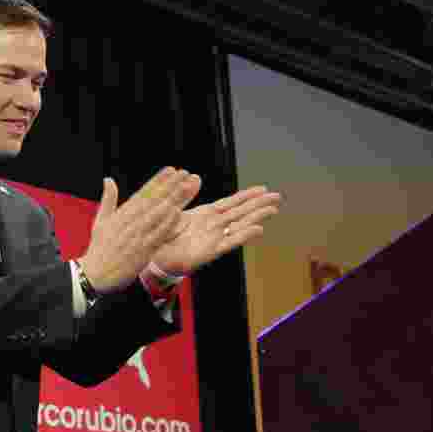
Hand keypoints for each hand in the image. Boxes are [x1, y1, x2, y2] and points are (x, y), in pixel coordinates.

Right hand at [79, 168, 201, 293]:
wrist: (94, 274)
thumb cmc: (99, 249)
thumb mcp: (100, 221)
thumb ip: (108, 200)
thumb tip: (108, 179)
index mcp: (121, 214)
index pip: (143, 194)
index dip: (158, 181)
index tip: (171, 170)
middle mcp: (129, 223)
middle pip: (154, 200)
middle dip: (170, 186)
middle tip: (185, 174)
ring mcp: (136, 236)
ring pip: (158, 214)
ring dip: (174, 200)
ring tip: (187, 187)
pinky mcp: (142, 251)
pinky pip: (157, 235)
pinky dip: (168, 224)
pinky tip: (179, 213)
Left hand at [150, 186, 281, 274]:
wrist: (155, 255)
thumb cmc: (164, 234)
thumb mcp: (175, 210)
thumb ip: (185, 194)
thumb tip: (194, 176)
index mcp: (206, 214)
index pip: (231, 202)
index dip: (247, 195)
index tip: (263, 188)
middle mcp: (214, 225)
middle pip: (241, 212)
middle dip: (259, 204)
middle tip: (277, 196)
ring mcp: (214, 237)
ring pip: (240, 225)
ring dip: (256, 217)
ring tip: (273, 210)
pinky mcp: (210, 251)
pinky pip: (229, 242)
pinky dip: (243, 235)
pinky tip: (258, 229)